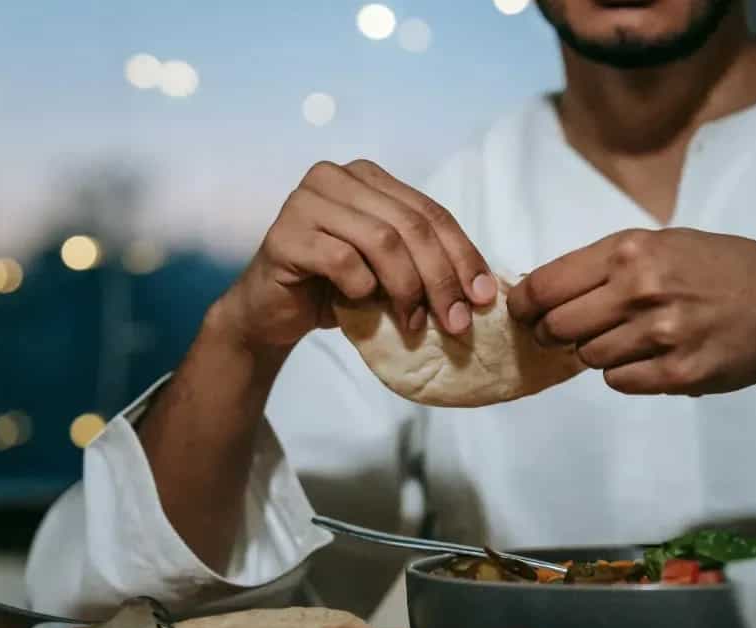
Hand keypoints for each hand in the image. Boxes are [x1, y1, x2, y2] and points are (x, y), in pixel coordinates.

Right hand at [214, 160, 497, 351]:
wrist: (271, 313)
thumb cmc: (333, 289)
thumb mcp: (388, 270)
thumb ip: (423, 261)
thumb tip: (482, 288)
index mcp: (366, 175)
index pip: (430, 211)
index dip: (463, 254)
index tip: (484, 296)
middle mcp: (335, 177)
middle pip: (409, 225)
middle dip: (441, 277)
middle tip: (457, 321)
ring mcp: (305, 201)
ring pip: (381, 240)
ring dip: (407, 288)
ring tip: (414, 324)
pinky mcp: (285, 234)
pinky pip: (342, 260)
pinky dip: (361, 288)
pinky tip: (360, 304)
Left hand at [506, 227, 755, 394]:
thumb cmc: (719, 269)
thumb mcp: (661, 244)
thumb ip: (603, 265)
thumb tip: (539, 290)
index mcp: (631, 251)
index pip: (546, 285)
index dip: (524, 304)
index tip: (522, 311)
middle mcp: (641, 289)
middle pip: (557, 326)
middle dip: (554, 332)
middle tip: (566, 332)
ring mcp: (660, 334)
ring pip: (586, 356)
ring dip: (595, 352)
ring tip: (628, 336)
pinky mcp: (676, 373)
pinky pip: (618, 380)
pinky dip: (624, 372)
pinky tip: (651, 355)